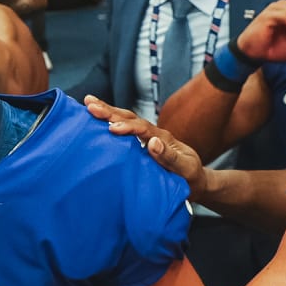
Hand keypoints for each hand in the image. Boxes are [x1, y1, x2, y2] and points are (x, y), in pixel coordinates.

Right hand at [83, 95, 207, 194]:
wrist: (196, 182)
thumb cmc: (191, 177)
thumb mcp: (186, 169)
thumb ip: (170, 157)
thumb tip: (152, 142)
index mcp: (163, 138)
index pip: (142, 128)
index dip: (127, 127)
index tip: (112, 129)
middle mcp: (153, 134)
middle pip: (130, 117)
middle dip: (110, 110)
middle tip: (90, 104)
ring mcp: (146, 138)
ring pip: (125, 120)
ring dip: (107, 111)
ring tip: (89, 103)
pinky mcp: (139, 145)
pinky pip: (123, 131)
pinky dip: (109, 122)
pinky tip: (97, 120)